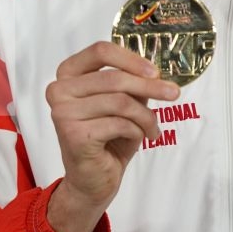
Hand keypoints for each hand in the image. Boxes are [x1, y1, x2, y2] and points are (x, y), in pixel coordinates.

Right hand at [45, 41, 179, 231]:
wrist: (93, 180)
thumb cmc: (107, 138)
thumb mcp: (122, 104)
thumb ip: (132, 83)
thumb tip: (155, 71)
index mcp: (68, 75)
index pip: (100, 51)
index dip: (131, 58)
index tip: (155, 70)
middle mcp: (59, 91)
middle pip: (115, 78)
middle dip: (150, 87)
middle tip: (174, 94)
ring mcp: (63, 113)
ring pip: (121, 102)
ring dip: (146, 116)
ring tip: (153, 129)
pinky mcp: (73, 135)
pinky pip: (120, 124)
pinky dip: (137, 131)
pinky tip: (137, 139)